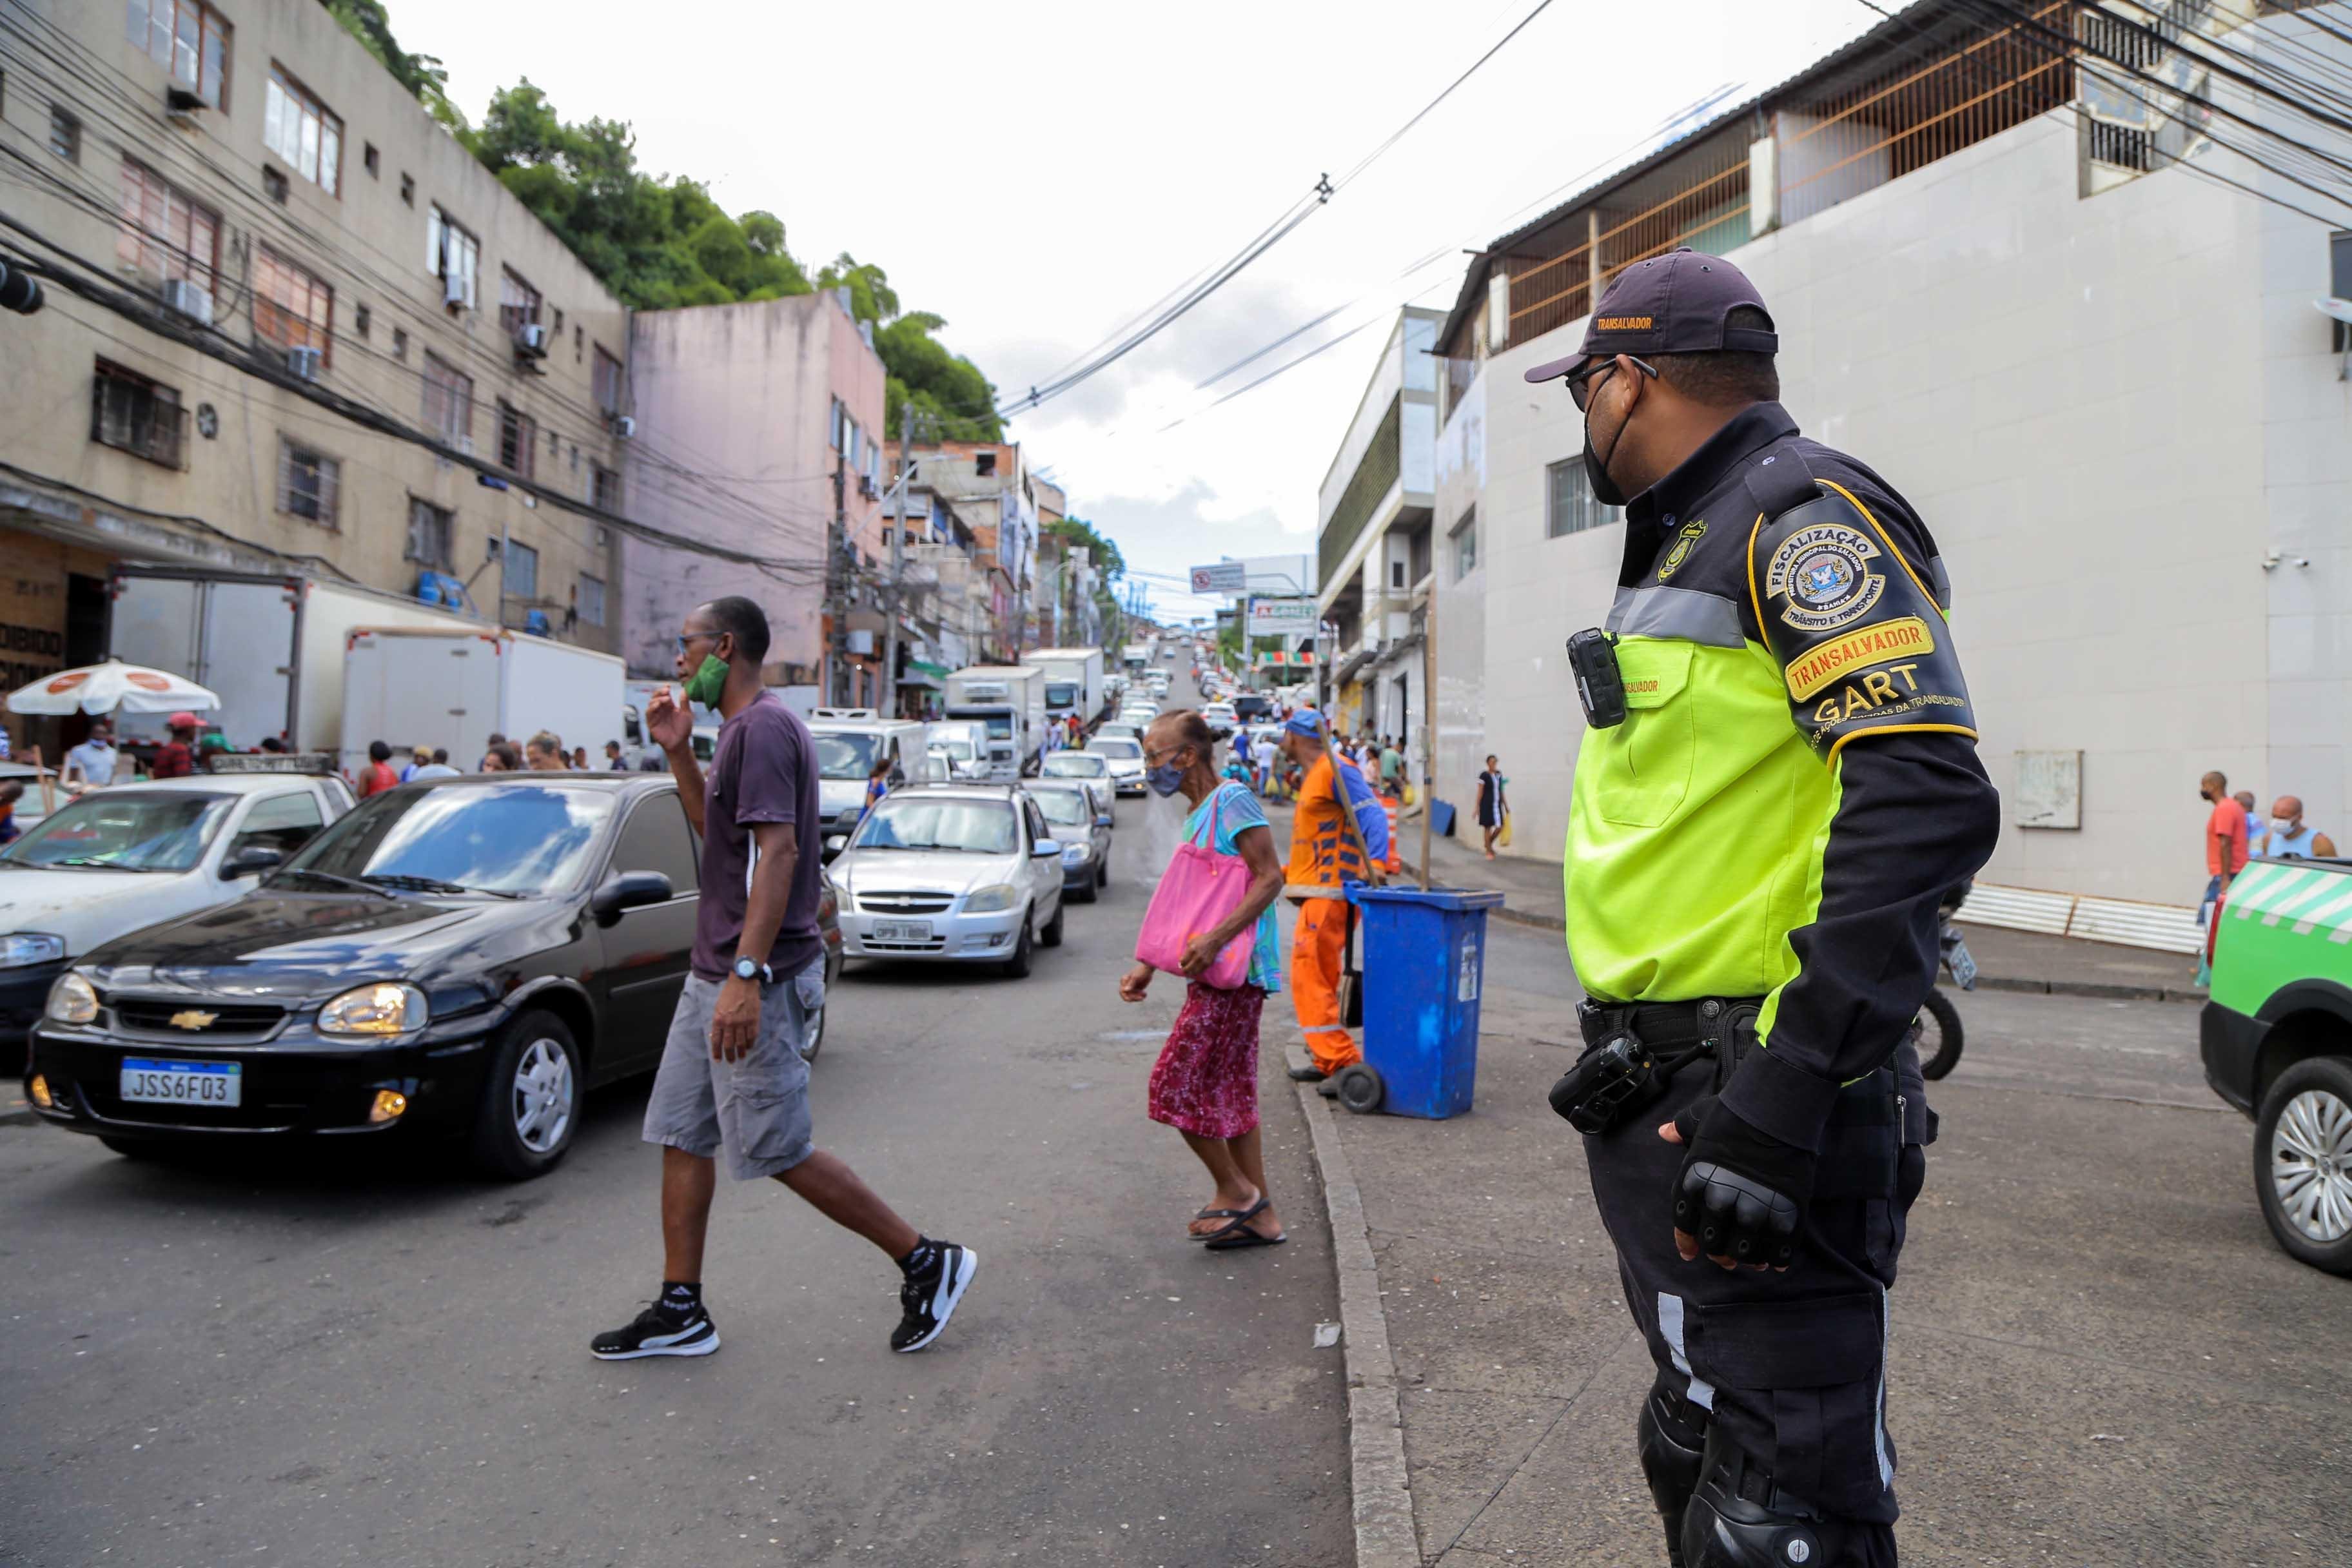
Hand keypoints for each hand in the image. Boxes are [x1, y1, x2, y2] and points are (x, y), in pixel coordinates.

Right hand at [646, 686, 692, 752]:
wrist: (680, 742)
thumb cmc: (684, 729)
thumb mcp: (687, 714)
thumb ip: (685, 703)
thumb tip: (684, 690)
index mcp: (669, 706)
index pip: (664, 694)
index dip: (664, 689)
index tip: (668, 686)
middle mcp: (661, 709)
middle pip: (656, 696)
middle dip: (660, 692)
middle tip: (667, 690)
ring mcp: (655, 715)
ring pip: (651, 703)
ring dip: (657, 699)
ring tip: (665, 699)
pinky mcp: (651, 722)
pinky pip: (648, 713)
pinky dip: (652, 707)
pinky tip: (658, 705)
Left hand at [709, 973, 760, 1060]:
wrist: (743, 982)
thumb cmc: (728, 994)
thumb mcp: (718, 1007)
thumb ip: (718, 1022)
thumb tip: (716, 1036)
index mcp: (719, 1020)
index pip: (716, 1040)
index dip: (717, 1052)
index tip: (718, 1060)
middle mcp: (730, 1023)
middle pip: (729, 1044)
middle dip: (729, 1055)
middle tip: (730, 1061)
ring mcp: (742, 1022)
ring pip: (741, 1042)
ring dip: (741, 1052)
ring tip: (741, 1057)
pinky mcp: (753, 1020)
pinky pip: (752, 1036)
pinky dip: (750, 1043)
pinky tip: (749, 1047)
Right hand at [1119, 962, 1152, 1001]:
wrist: (1148, 969)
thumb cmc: (1141, 971)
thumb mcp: (1136, 977)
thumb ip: (1131, 984)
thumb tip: (1125, 990)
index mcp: (1124, 981)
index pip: (1122, 992)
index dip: (1126, 996)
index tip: (1132, 999)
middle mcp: (1126, 984)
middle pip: (1127, 996)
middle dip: (1134, 998)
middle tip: (1141, 998)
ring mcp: (1131, 987)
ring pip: (1132, 997)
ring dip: (1138, 998)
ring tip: (1145, 994)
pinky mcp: (1136, 989)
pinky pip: (1137, 996)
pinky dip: (1141, 996)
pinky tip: (1145, 994)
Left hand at [1177, 932, 1221, 978]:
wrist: (1214, 941)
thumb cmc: (1202, 940)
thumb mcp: (1191, 941)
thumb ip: (1186, 950)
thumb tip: (1182, 958)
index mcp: (1192, 950)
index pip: (1183, 961)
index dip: (1181, 963)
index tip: (1181, 963)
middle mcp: (1197, 957)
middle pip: (1187, 968)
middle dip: (1184, 969)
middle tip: (1183, 969)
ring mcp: (1203, 961)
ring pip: (1194, 972)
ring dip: (1190, 972)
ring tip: (1188, 971)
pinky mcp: (1208, 964)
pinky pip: (1200, 971)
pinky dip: (1196, 971)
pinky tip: (1194, 969)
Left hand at [1661, 1094, 1814, 1271]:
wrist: (1775, 1110)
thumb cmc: (1733, 1113)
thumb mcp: (1697, 1120)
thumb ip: (1681, 1130)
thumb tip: (1664, 1132)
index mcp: (1694, 1184)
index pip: (1684, 1225)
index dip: (1687, 1242)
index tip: (1691, 1252)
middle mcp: (1720, 1202)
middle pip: (1715, 1245)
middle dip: (1719, 1255)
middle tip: (1725, 1258)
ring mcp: (1754, 1210)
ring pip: (1745, 1252)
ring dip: (1747, 1259)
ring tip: (1752, 1261)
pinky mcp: (1785, 1214)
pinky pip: (1779, 1248)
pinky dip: (1777, 1258)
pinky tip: (1775, 1260)